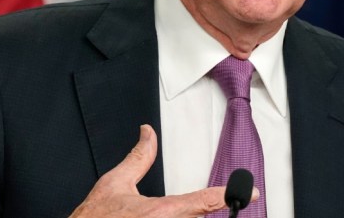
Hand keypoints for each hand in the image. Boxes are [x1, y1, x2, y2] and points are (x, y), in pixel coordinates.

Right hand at [70, 124, 252, 217]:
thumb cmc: (93, 217)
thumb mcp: (115, 182)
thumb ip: (138, 158)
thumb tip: (147, 134)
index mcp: (160, 212)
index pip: (203, 201)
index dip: (227, 195)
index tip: (250, 192)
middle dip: (203, 210)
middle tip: (216, 202)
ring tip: (182, 211)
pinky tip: (179, 217)